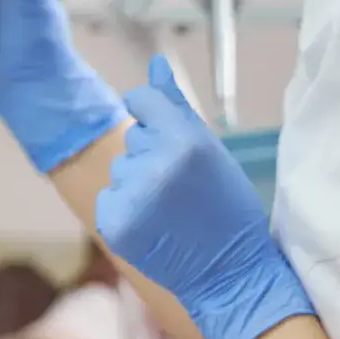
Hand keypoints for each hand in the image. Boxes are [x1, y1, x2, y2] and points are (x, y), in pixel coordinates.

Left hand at [95, 56, 313, 338]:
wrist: (229, 275)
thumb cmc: (227, 209)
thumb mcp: (212, 150)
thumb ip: (177, 105)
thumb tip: (155, 63)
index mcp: (183, 141)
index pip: (140, 100)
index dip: (155, 118)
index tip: (170, 142)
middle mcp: (154, 164)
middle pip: (133, 137)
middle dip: (151, 155)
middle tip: (181, 188)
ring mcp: (131, 196)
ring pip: (121, 169)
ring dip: (137, 184)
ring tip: (169, 210)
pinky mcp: (113, 224)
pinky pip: (110, 199)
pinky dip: (126, 211)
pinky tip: (154, 226)